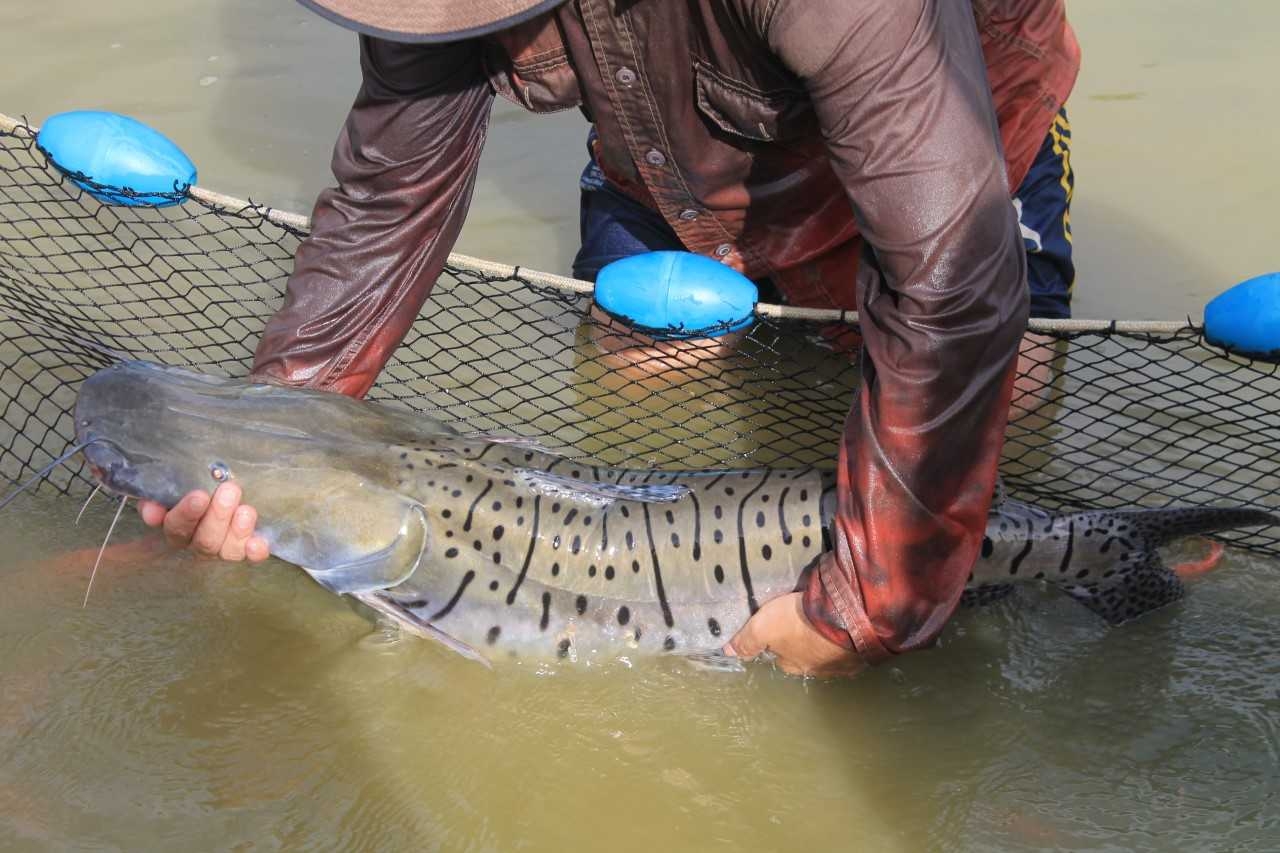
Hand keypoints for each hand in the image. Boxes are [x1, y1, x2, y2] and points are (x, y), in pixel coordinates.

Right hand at [137, 481, 268, 562]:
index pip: (175, 527)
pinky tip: (258, 544)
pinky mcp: (246, 547)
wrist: (222, 482)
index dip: (185, 514)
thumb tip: (151, 511)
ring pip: (227, 550)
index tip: (199, 496)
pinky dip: (255, 551)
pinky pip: (250, 554)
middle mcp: (197, 542)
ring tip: (245, 511)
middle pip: (204, 541)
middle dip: (217, 516)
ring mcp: (223, 548)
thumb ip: (159, 495)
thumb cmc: (196, 481)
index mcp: (176, 526)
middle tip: (229, 490)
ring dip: (237, 532)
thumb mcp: (174, 483)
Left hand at [723, 592, 865, 677]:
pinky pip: (850, 649)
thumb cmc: (800, 623)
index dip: (777, 643)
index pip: (780, 657)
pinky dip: (846, 642)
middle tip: (804, 623)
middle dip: (803, 644)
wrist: (847, 619)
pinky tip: (847, 629)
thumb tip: (728, 653)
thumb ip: (747, 640)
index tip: (780, 628)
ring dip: (826, 643)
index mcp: (794, 665)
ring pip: (828, 654)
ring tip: (826, 623)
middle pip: (805, 657)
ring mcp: (842, 664)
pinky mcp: (862, 654)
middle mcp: (817, 670)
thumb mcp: (764, 627)